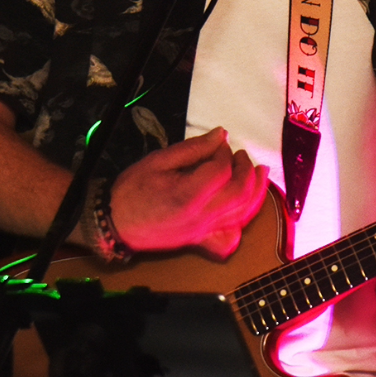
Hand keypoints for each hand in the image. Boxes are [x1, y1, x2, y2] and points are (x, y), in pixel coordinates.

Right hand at [107, 127, 269, 257]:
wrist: (116, 224)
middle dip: (247, 170)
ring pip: (243, 214)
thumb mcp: (159, 160)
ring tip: (259, 173)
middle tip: (241, 156)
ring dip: (257, 192)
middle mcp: (200, 217)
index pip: (222, 171)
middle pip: (240, 193)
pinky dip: (243, 224)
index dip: (225, 153)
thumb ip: (193, 148)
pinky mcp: (201, 241)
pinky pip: (231, 239)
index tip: (220, 144)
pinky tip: (244, 208)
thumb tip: (221, 135)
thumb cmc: (133, 191)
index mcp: (188, 195)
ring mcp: (203, 232)